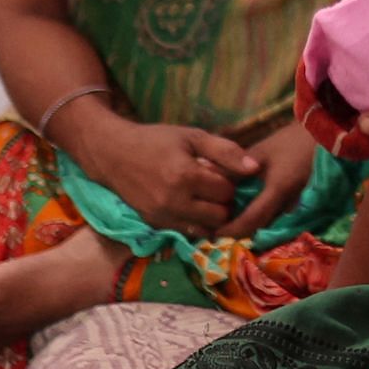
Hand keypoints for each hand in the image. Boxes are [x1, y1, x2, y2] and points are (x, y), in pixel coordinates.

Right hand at [87, 122, 259, 235]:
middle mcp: (174, 201)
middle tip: (214, 187)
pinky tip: (190, 206)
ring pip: (205, 228)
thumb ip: (226, 151)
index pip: (226, 191)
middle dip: (222, 202)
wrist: (113, 155)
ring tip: (203, 197)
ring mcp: (163, 216)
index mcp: (186, 176)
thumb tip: (255, 169)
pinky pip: (187, 232)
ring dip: (210, 215)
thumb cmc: (156, 140)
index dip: (228, 182)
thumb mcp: (192, 137)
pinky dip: (194, 222)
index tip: (219, 173)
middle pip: (220, 215)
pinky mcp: (155, 224)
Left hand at [220, 123, 317, 240]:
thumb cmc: (293, 142)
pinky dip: (262, 218)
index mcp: (278, 189)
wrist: (326, 139)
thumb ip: (235, 167)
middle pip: (259, 228)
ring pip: (268, 224)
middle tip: (217, 226)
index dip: (232, 229)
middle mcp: (289, 204)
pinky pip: (277, 218)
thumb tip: (205, 171)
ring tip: (230, 218)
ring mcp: (297, 207)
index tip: (214, 231)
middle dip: (238, 230)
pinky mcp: (300, 205)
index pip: (251, 220)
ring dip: (250, 225)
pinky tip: (250, 209)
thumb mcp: (262, 151)